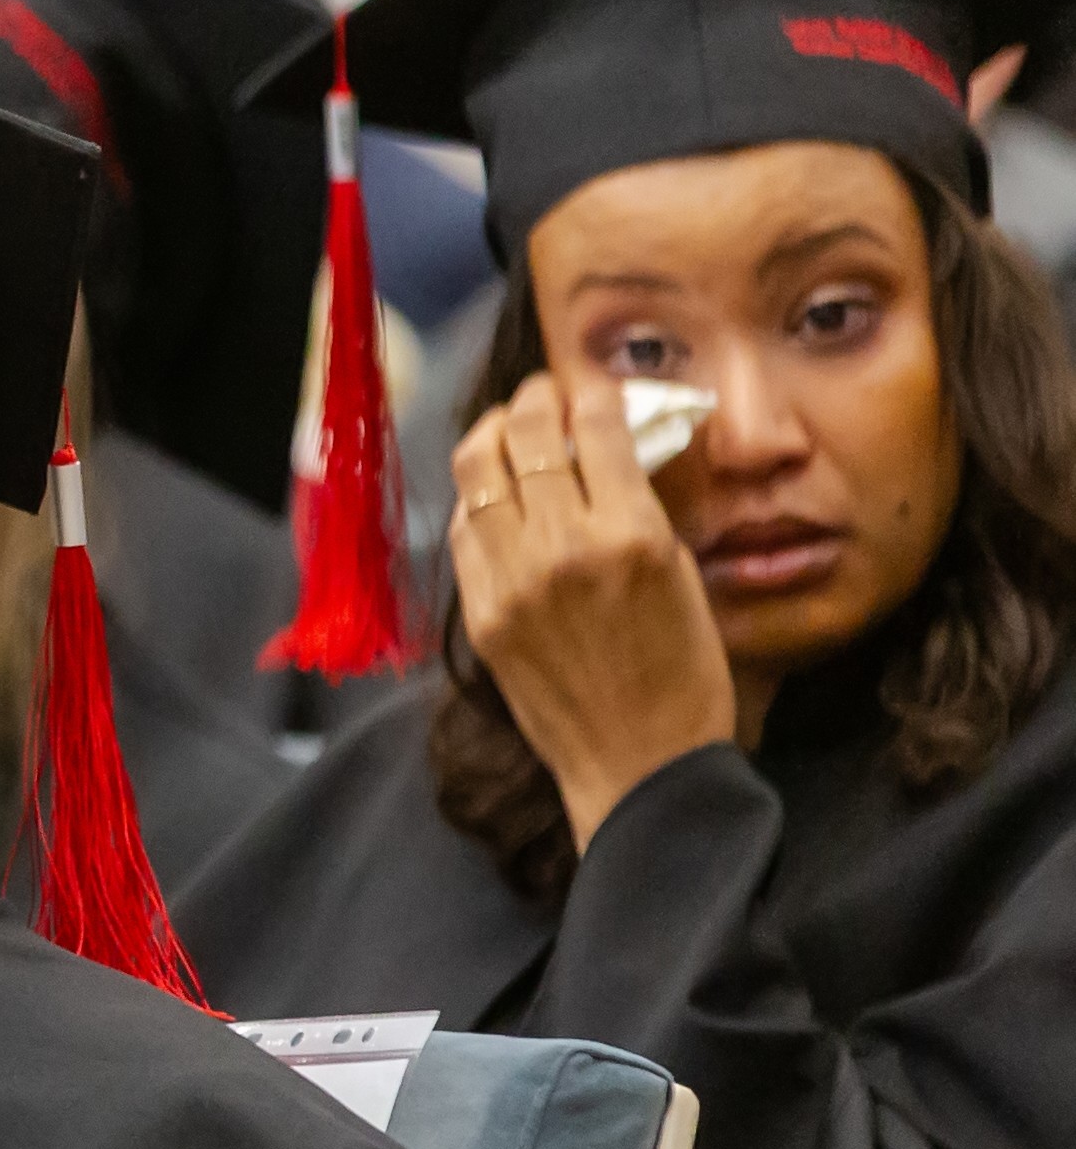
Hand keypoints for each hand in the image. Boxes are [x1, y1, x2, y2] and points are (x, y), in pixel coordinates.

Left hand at [448, 372, 739, 852]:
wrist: (637, 763)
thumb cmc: (684, 675)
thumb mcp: (685, 576)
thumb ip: (643, 510)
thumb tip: (613, 452)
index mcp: (630, 534)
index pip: (597, 427)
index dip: (591, 393)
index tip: (591, 385)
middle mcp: (562, 549)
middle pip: (526, 436)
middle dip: (535, 401)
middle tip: (544, 396)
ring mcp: (510, 581)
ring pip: (478, 473)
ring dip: (495, 437)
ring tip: (511, 430)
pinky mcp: (479, 614)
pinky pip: (464, 530)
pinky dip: (478, 500)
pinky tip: (496, 495)